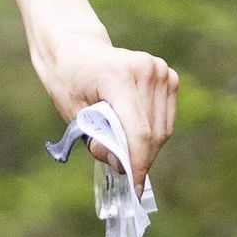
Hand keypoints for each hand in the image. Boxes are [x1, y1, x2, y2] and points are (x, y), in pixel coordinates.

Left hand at [33, 28, 178, 188]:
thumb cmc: (69, 81)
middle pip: (153, 133)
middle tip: (123, 173)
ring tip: (123, 149)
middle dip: (139, 159)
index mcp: (117, 76)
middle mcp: (145, 70)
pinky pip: (166, 118)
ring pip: (163, 129)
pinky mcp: (168, 75)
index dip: (137, 163)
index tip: (133, 187)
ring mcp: (159, 70)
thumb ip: (98, 140)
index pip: (138, 131)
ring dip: (146, 148)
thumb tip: (120, 164)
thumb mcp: (73, 113)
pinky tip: (133, 132)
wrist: (77, 49)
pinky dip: (152, 133)